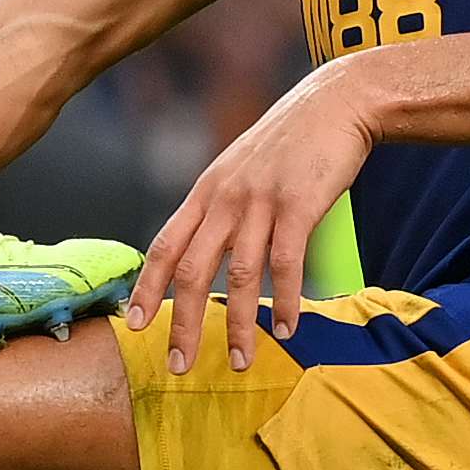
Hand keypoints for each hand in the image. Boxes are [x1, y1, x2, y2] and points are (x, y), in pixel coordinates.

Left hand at [124, 61, 372, 371]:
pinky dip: (286, 301)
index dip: (146, 287)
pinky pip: (287, 263)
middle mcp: (225, 198)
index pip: (165, 246)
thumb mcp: (240, 169)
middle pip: (193, 271)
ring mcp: (261, 201)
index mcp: (206, 191)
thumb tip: (206, 250)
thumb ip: (221, 206)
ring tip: (241, 362)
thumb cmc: (290, 143)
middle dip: (183, 323)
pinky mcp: (300, 204)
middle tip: (180, 366)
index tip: (135, 325)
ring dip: (239, 325)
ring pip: (240, 275)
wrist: (335, 103)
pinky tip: (286, 330)